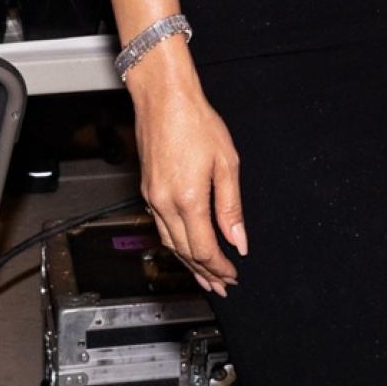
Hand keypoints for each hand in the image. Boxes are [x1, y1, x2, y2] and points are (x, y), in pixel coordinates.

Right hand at [130, 55, 246, 296]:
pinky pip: (162, 228)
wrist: (164, 99)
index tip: (234, 275)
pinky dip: (176, 244)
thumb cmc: (196, 122)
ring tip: (205, 278)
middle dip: (205, 273)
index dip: (220, 267)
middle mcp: (165, 204)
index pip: (205, 248)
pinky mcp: (147, 190)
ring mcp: (153, 198)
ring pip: (170, 243)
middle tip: (221, 287)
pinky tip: (186, 247)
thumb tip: (239, 241)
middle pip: (186, 252)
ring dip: (188, 263)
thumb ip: (231, 207)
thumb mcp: (227, 163)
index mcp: (188, 199)